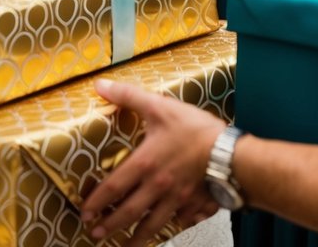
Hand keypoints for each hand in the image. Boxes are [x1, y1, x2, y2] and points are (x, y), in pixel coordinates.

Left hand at [80, 78, 225, 245]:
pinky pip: (180, 222)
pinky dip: (171, 228)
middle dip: (109, 226)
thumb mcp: (160, 106)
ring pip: (151, 225)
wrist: (232, 155)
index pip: (112, 188)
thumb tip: (101, 86)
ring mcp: (176, 200)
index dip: (95, 202)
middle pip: (127, 213)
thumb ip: (128, 96)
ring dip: (135, 238)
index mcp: (144, 164)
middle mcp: (157, 187)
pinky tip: (167, 230)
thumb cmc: (198, 132)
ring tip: (125, 246)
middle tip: (96, 234)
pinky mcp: (195, 205)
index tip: (85, 212)